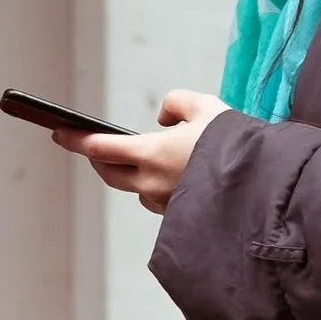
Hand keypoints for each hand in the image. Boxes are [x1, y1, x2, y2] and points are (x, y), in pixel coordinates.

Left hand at [54, 89, 226, 216]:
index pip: (100, 148)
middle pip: (109, 173)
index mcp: (152, 154)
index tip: (58, 133)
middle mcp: (151, 183)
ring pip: (135, 188)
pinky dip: (156, 186)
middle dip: (98, 159)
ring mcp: (165, 204)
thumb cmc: (235, 145)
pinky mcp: (179, 216)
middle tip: (93, 147)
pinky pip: (158, 200)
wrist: (262, 188)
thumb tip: (164, 119)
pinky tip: (172, 176)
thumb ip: (176, 103)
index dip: (76, 140)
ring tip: (138, 159)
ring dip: (130, 174)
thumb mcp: (205, 106)